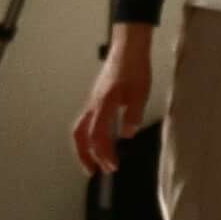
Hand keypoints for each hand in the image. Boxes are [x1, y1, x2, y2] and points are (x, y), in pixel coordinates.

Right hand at [73, 24, 154, 175]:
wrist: (127, 47)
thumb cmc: (135, 67)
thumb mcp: (141, 92)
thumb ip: (133, 114)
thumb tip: (127, 135)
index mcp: (105, 104)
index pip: (98, 135)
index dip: (103, 154)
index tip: (112, 166)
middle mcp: (94, 105)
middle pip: (80, 135)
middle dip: (84, 155)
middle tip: (93, 172)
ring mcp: (92, 102)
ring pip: (79, 128)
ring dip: (84, 147)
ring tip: (93, 161)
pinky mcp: (96, 99)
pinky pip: (86, 121)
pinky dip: (88, 136)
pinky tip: (100, 140)